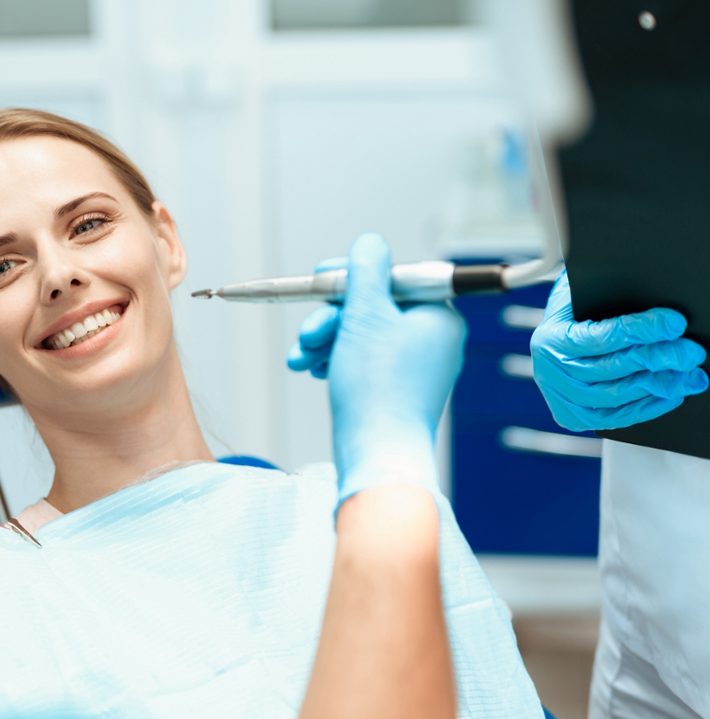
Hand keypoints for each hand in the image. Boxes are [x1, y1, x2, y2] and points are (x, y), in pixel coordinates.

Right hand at [287, 234, 465, 501]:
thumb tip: (370, 243)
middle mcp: (430, 338)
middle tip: (309, 332)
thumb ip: (366, 271)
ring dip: (324, 339)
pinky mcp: (392, 389)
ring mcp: (412, 366)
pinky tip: (312, 370)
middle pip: (371, 306)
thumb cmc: (378, 388)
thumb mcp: (367, 314)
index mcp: (438, 315)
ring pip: (358, 334)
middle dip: (330, 317)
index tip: (321, 279)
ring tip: (302, 358)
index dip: (351, 277)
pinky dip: (333, 360)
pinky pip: (359, 360)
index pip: (392, 277)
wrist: (377, 455)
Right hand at [530, 272, 707, 430]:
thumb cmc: (578, 312)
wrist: (557, 340)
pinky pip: (614, 418)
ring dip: (659, 385)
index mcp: (550, 340)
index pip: (603, 336)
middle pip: (612, 369)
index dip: (642, 330)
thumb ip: (610, 296)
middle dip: (658, 359)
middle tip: (690, 352)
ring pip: (615, 396)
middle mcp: (550, 372)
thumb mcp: (583, 297)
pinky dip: (646, 408)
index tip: (675, 323)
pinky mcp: (573, 416)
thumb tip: (655, 296)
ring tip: (690, 375)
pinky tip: (671, 394)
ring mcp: (560, 398)